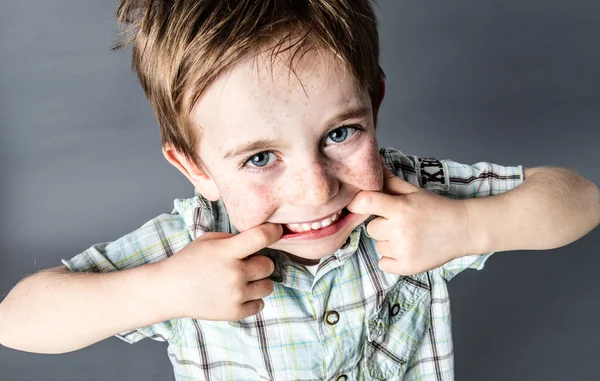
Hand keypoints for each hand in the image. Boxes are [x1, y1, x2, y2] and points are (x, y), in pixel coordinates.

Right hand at [157, 223, 282, 320]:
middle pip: (269, 265)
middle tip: (246, 264)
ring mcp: (235, 295)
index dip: (274, 232)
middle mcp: (234, 273)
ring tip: (242, 280)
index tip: (277, 231)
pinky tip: (238, 293)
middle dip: (260, 263)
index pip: (261, 237)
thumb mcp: (208, 240)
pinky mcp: (234, 312)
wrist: (169, 290)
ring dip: (259, 282)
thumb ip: (234, 238)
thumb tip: (258, 238)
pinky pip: (260, 304)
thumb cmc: (189, 261)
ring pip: (268, 286)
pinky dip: (252, 299)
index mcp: (227, 252)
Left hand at [346, 165, 473, 275]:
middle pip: (371, 228)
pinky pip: (383, 263)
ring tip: (408, 236)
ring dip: (388, 241)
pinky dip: (391, 258)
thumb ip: (390, 181)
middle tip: (401, 222)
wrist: (463, 229)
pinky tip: (406, 249)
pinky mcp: (407, 267)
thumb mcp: (413, 191)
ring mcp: (403, 251)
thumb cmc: (436, 208)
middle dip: (382, 225)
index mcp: (400, 208)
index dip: (357, 203)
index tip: (359, 206)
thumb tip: (372, 166)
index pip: (365, 202)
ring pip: (378, 245)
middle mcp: (399, 231)